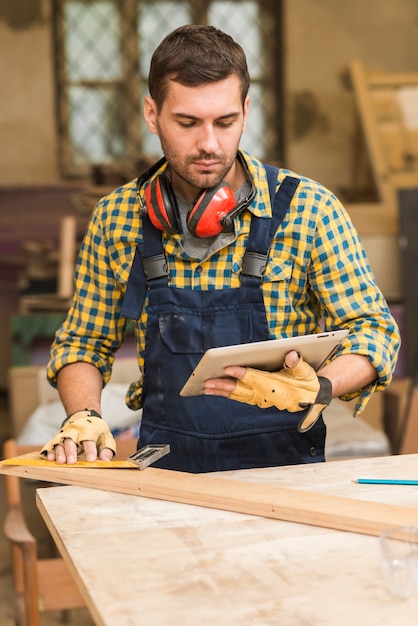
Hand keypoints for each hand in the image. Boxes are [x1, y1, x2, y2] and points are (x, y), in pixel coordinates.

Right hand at [40, 409, 115, 463]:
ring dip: (60, 452)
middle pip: (71, 441)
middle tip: (72, 462)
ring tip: (61, 462)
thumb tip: (105, 462)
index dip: (90, 450)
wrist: (84, 417)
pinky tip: (50, 458)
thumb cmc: (96, 431)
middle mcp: (75, 432)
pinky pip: (51, 444)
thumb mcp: (105, 438)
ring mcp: (64, 435)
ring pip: (60, 443)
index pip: (89, 440)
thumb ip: (106, 450)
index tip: (91, 459)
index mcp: (89, 431)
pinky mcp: (57, 438)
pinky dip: (49, 451)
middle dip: (71, 451)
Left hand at [204, 351, 331, 431]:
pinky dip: (228, 394)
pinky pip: (241, 398)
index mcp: (278, 388)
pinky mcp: (259, 400)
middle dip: (224, 386)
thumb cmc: (308, 382)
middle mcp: (267, 396)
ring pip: (239, 396)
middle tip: (207, 381)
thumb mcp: (306, 371)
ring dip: (222, 391)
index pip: (256, 379)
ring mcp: (262, 400)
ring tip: (205, 387)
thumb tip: (290, 356)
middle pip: (242, 390)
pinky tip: (216, 389)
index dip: (242, 374)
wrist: (313, 398)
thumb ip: (297, 364)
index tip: (228, 368)